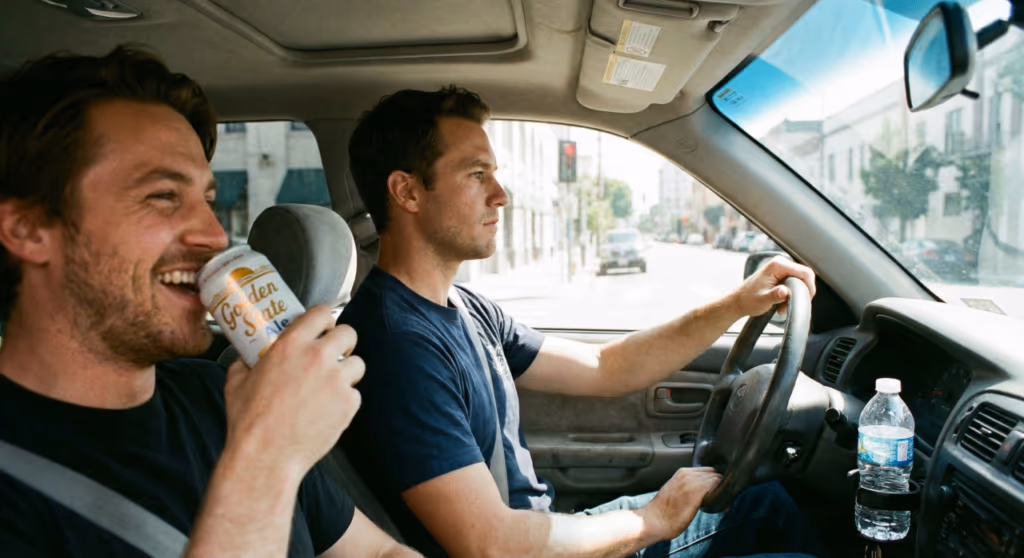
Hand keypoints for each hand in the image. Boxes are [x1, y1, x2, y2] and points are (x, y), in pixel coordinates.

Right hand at [222, 305, 364, 479]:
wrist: (266, 456)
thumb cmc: (249, 422)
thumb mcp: (237, 382)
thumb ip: (246, 363)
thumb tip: (247, 357)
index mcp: (291, 345)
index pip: (321, 313)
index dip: (325, 320)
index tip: (323, 329)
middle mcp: (317, 357)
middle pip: (349, 333)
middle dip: (343, 342)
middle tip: (334, 354)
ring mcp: (336, 380)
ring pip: (357, 363)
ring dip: (347, 371)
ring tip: (333, 384)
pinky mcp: (348, 404)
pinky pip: (355, 394)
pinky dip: (345, 400)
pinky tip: (329, 409)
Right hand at [640, 467, 721, 539]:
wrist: (654, 520)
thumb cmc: (662, 512)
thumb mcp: (673, 491)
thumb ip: (686, 487)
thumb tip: (699, 493)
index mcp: (681, 473)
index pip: (706, 470)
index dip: (713, 479)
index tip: (714, 491)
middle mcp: (687, 474)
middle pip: (713, 472)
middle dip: (718, 484)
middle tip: (720, 498)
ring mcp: (692, 482)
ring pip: (717, 478)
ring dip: (721, 490)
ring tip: (721, 503)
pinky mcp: (697, 492)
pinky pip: (717, 486)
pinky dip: (722, 495)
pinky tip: (721, 505)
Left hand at [728, 257, 815, 316]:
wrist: (738, 301)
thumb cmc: (748, 300)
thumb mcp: (763, 299)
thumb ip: (776, 295)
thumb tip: (785, 292)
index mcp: (778, 265)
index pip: (805, 273)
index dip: (809, 287)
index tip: (804, 300)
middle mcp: (780, 263)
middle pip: (805, 276)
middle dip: (801, 293)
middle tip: (790, 305)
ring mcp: (781, 268)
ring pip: (801, 281)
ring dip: (795, 295)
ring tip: (783, 306)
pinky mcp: (781, 274)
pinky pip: (794, 283)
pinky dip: (791, 294)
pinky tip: (782, 303)